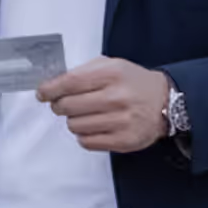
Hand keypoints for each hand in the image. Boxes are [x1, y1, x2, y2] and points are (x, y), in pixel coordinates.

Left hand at [37, 58, 170, 153]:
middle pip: (68, 106)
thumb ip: (83, 72)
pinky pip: (86, 142)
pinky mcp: (123, 142)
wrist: (165, 103)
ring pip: (74, 126)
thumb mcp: (112, 65)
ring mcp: (121, 122)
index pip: (70, 83)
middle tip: (64, 104)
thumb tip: (52, 85)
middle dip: (60, 105)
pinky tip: (94, 126)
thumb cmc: (132, 82)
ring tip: (86, 115)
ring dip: (73, 121)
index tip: (42, 94)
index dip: (50, 89)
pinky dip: (84, 135)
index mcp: (112, 74)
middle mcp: (116, 98)